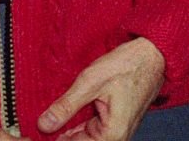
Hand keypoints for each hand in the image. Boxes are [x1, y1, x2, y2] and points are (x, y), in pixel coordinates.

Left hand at [37, 38, 164, 140]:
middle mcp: (115, 139)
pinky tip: (63, 113)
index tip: (36, 131)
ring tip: (49, 116)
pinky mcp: (114, 122)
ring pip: (84, 137)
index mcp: (111, 136)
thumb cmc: (126, 66)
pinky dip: (77, 122)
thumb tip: (44, 124)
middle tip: (41, 120)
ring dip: (67, 128)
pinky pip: (91, 128)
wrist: (152, 55)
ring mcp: (115, 131)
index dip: (53, 139)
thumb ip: (66, 106)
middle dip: (59, 133)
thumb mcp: (90, 82)